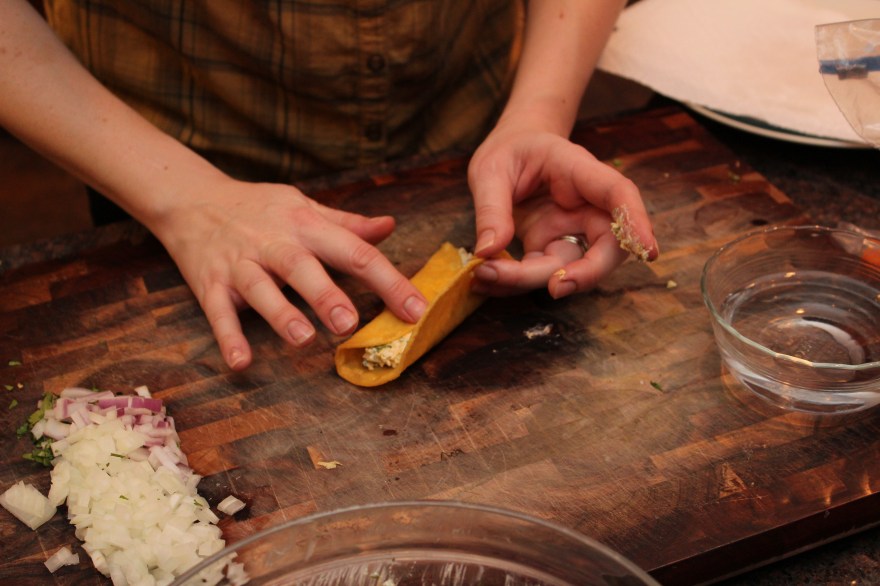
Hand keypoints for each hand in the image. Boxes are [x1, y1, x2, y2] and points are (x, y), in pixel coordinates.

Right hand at [153, 176, 426, 370]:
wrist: (190, 196)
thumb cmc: (259, 207)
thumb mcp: (305, 207)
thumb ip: (347, 224)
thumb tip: (391, 226)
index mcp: (305, 225)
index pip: (354, 251)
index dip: (387, 280)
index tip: (415, 309)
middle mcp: (274, 243)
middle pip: (301, 267)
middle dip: (325, 295)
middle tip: (349, 323)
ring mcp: (239, 263)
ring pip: (260, 289)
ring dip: (280, 314)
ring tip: (303, 339)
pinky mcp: (209, 283)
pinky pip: (218, 311)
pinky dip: (228, 336)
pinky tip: (241, 362)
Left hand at [467, 122, 657, 297]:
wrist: (511, 152)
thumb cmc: (509, 151)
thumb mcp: (490, 170)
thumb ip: (491, 209)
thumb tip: (488, 251)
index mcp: (579, 171)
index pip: (618, 195)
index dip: (636, 223)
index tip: (647, 251)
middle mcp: (584, 206)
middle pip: (608, 245)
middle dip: (587, 273)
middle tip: (555, 288)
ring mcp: (570, 230)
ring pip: (570, 266)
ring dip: (531, 281)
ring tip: (483, 274)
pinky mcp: (551, 248)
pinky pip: (542, 273)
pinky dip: (513, 282)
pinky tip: (484, 279)